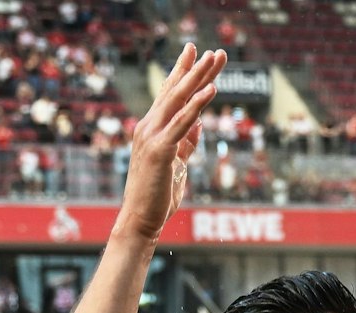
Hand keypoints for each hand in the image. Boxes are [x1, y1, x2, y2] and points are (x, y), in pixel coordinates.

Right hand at [117, 45, 225, 242]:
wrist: (140, 219)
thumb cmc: (158, 195)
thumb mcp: (177, 165)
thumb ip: (185, 144)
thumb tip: (198, 124)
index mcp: (153, 129)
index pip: (170, 95)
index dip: (184, 73)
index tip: (196, 53)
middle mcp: (149, 127)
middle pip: (176, 91)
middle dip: (195, 69)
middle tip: (214, 50)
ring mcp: (152, 137)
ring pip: (179, 101)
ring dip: (199, 78)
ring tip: (215, 60)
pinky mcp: (160, 151)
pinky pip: (182, 124)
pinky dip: (196, 105)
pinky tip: (211, 90)